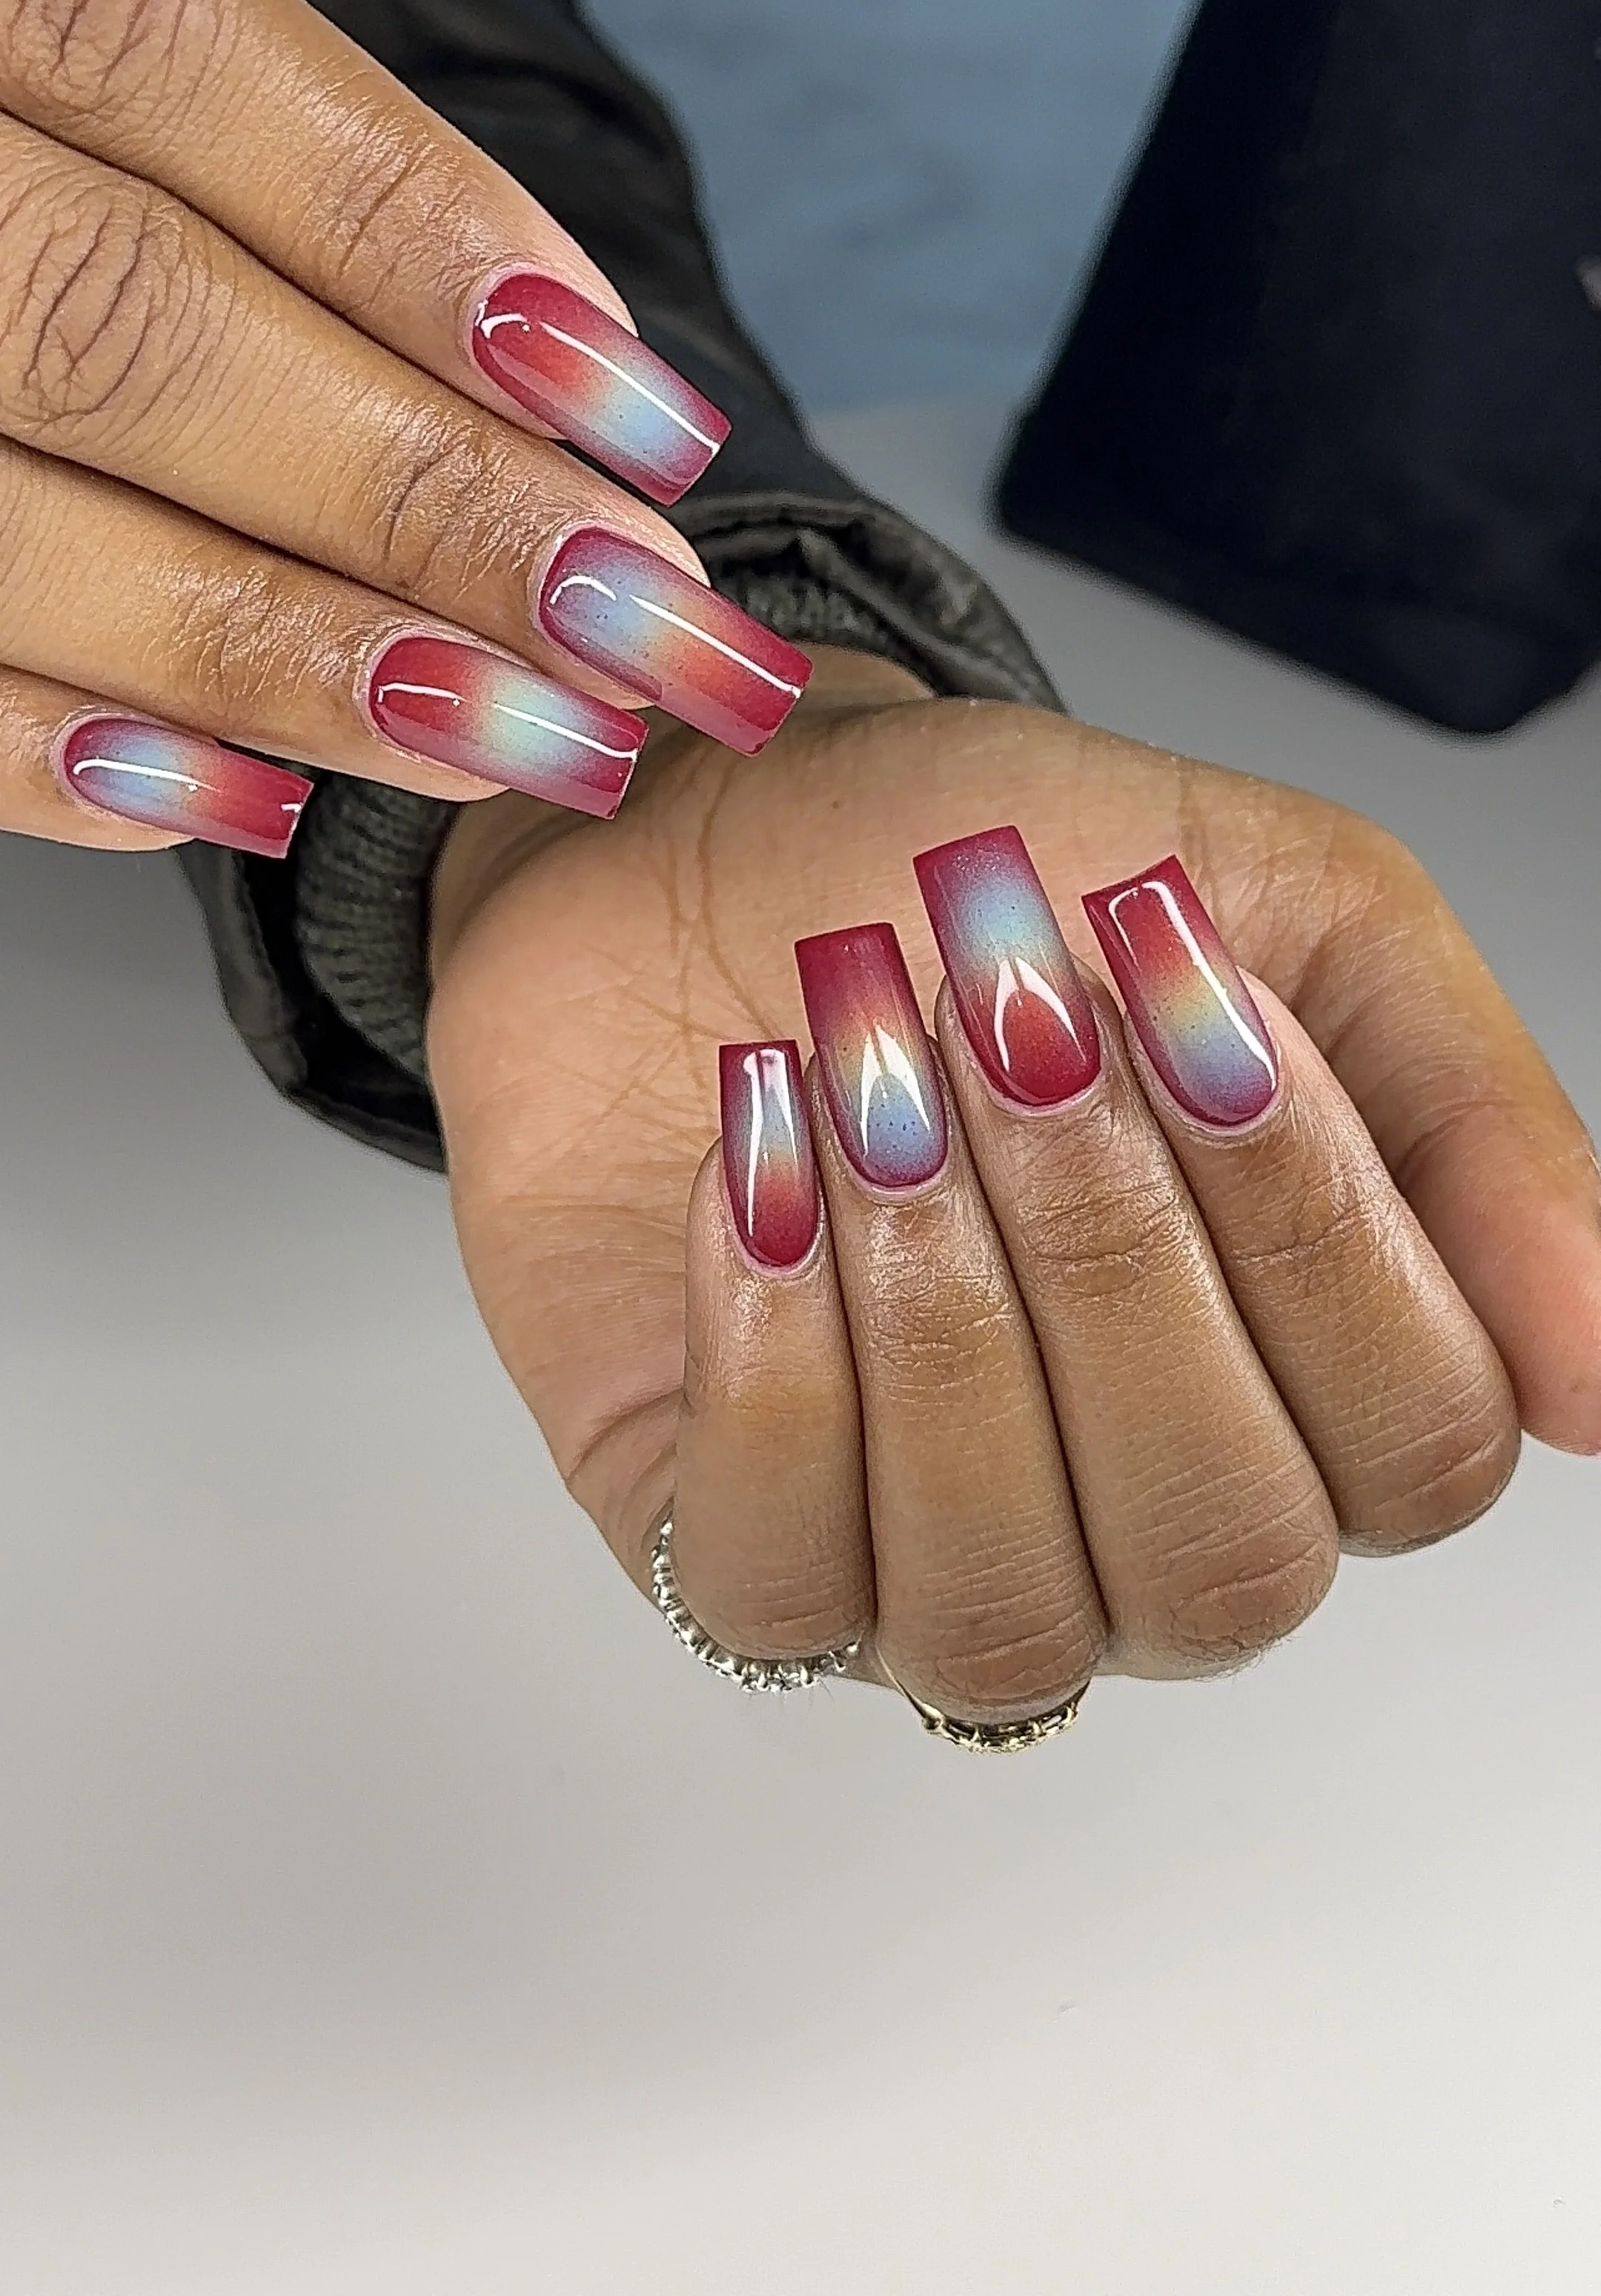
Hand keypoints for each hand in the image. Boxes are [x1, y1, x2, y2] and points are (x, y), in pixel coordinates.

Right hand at [0, 0, 797, 865]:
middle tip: (650, 621)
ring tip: (525, 741)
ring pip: (24, 529)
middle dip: (421, 494)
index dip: (418, 222)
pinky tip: (239, 799)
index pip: (170, 60)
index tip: (631, 389)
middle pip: (137, 327)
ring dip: (287, 658)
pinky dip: (46, 756)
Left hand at [429, 653, 1600, 1722]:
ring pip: (1014, 1607)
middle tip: (1014, 1028)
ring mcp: (944, 1560)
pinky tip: (759, 1176)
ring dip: (941, 1315)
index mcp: (1318, 1380)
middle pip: (1230, 1553)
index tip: (1198, 998)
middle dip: (1113, 1258)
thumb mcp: (1282, 903)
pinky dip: (775, 1363)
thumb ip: (1466, 1117)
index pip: (1420, 1446)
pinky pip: (789, 1587)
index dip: (1315, 1229)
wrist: (707, 830)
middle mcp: (1152, 1515)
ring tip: (873, 1087)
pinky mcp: (744, 1551)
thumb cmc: (987, 871)